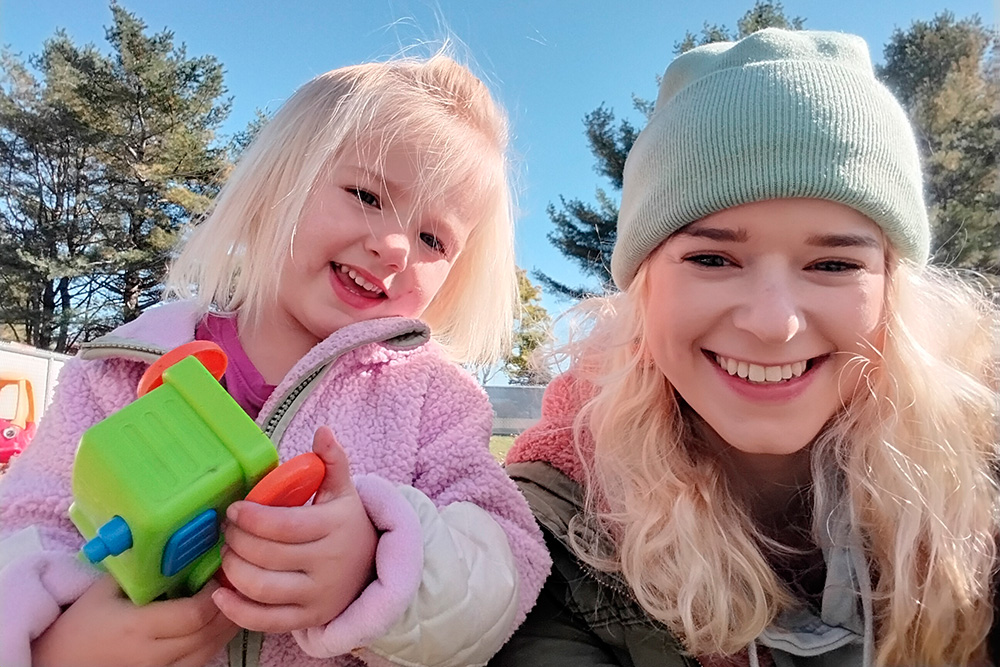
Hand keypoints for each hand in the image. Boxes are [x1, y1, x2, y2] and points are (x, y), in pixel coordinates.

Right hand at [32, 574, 238, 666]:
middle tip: (236, 583)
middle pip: (207, 633)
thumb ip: (141, 570)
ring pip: (208, 652)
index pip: (194, 614)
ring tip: (235, 601)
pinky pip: (199, 664)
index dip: (215, 594)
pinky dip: (213, 644)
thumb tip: (175, 544)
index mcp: (138, 627)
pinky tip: (217, 625)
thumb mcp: (105, 589)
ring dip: (226, 627)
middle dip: (228, 607)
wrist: (57, 663)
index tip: (219, 574)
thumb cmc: (80, 623)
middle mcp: (151, 654)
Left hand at [213, 426, 377, 631]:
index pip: (284, 525)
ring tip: (227, 555)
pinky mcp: (308, 619)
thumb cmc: (349, 526)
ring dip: (233, 570)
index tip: (234, 510)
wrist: (372, 570)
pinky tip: (220, 593)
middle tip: (226, 532)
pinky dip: (236, 610)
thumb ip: (333, 461)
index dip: (252, 518)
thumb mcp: (345, 492)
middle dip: (236, 542)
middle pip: (267, 555)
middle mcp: (329, 564)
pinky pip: (265, 620)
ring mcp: (318, 595)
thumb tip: (323, 431)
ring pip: (262, 588)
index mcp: (336, 527)